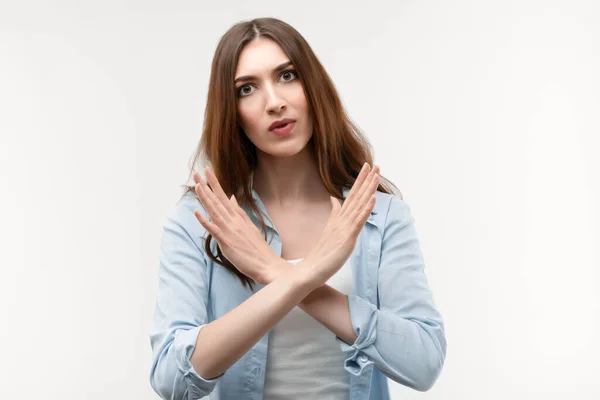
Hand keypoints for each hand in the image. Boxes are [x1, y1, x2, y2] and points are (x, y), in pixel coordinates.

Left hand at [192, 167, 283, 284]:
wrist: (267, 264)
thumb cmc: (257, 248)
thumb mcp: (248, 225)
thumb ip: (238, 212)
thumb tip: (231, 198)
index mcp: (238, 217)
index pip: (224, 197)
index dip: (215, 184)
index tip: (207, 171)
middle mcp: (233, 220)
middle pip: (218, 200)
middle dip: (207, 186)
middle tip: (197, 173)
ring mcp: (230, 230)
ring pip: (215, 211)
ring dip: (205, 198)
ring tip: (197, 185)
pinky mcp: (227, 241)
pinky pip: (213, 229)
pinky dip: (205, 220)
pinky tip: (197, 212)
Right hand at [298, 163, 379, 286]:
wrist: (310, 269)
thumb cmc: (321, 253)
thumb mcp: (329, 229)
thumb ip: (333, 213)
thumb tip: (334, 199)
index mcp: (338, 218)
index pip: (351, 195)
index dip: (359, 181)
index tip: (367, 168)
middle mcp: (341, 219)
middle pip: (355, 195)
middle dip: (366, 179)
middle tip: (374, 164)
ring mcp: (344, 227)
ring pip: (358, 204)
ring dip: (368, 189)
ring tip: (376, 175)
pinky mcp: (347, 237)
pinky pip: (358, 220)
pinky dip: (366, 208)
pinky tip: (372, 198)